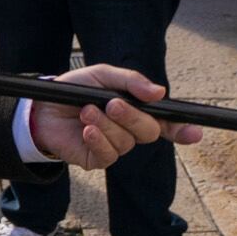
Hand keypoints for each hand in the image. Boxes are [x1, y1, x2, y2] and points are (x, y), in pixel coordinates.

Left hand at [28, 65, 193, 168]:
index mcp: (136, 110)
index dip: (182, 129)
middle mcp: (129, 130)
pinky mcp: (98, 159)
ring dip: (106, 124)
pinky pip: (108, 154)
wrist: (41, 107)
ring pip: (126, 142)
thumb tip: (159, 92)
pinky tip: (86, 129)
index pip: (166, 123)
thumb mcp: (102, 75)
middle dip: (132, 117)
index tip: (195, 132)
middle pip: (149, 131)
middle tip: (112, 104)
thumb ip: (131, 82)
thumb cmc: (74, 90)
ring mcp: (115, 146)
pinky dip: (98, 139)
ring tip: (86, 110)